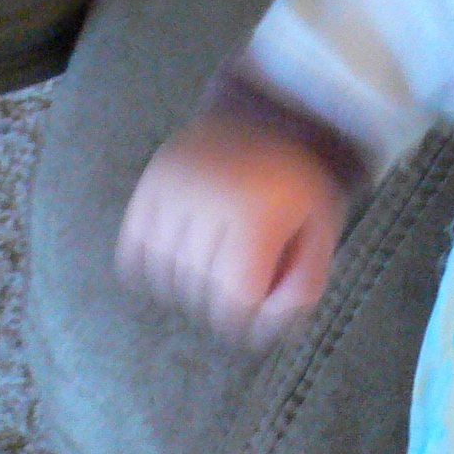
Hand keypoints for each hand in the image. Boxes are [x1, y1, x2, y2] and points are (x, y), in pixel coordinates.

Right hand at [118, 117, 347, 342]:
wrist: (265, 119)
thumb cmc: (294, 187)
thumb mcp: (319, 232)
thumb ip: (301, 287)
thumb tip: (258, 333)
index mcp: (258, 216)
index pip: (234, 302)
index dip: (242, 316)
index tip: (249, 303)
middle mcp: (210, 203)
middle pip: (199, 292)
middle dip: (218, 297)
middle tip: (235, 274)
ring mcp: (174, 192)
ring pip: (164, 278)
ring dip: (185, 285)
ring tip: (210, 261)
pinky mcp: (149, 187)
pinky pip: (133, 254)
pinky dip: (151, 267)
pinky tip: (178, 256)